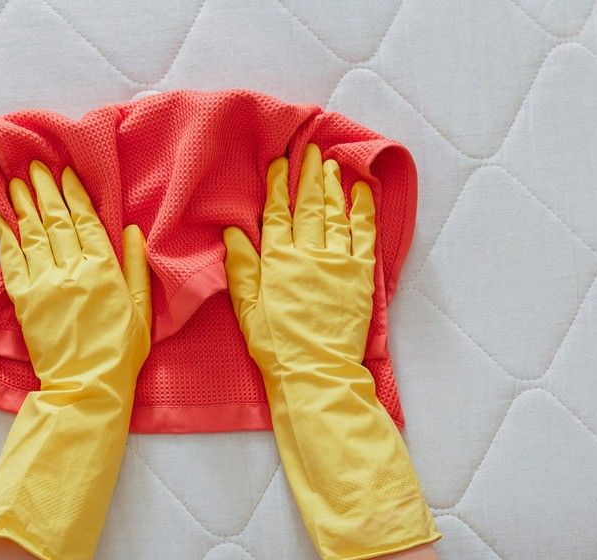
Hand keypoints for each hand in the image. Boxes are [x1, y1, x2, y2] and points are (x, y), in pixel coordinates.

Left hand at [0, 160, 150, 397]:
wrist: (88, 386)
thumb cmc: (122, 350)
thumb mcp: (142, 308)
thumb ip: (137, 266)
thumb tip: (131, 229)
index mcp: (104, 269)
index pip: (85, 221)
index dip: (74, 194)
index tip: (66, 173)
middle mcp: (72, 270)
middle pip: (55, 220)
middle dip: (45, 190)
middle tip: (36, 167)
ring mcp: (45, 284)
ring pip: (32, 234)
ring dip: (23, 206)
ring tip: (16, 183)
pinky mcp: (24, 301)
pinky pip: (11, 262)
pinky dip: (5, 238)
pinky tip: (0, 220)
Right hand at [223, 144, 438, 559]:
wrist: (316, 372)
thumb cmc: (276, 346)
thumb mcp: (246, 310)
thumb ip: (241, 269)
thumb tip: (232, 233)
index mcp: (277, 262)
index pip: (276, 215)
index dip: (277, 187)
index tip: (279, 164)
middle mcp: (308, 255)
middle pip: (308, 207)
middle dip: (307, 176)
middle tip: (309, 150)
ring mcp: (338, 262)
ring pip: (335, 214)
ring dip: (332, 186)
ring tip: (331, 163)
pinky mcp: (360, 275)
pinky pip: (363, 234)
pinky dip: (363, 210)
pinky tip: (361, 191)